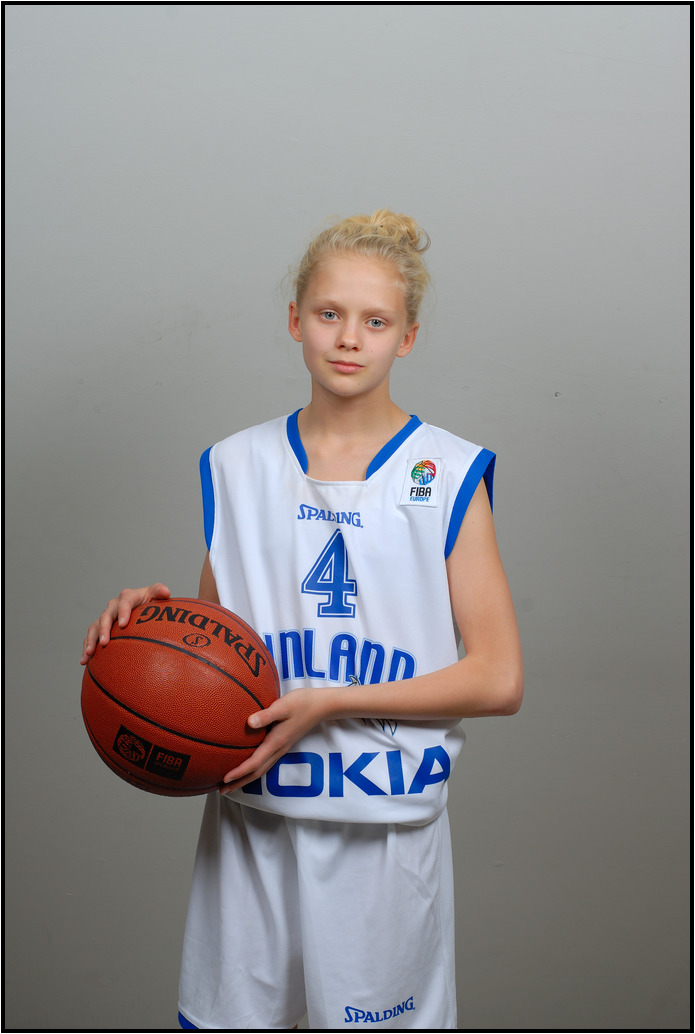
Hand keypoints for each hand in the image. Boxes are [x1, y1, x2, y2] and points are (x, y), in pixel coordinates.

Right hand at [80, 583, 170, 664]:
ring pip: (95, 627)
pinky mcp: (100, 627)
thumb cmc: (151, 602)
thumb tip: (166, 592)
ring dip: (91, 640)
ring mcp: (106, 617)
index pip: (124, 602)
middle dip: (104, 629)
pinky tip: (85, 661)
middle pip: (106, 616)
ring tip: (90, 653)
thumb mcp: (156, 595)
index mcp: (128, 597)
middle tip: (104, 643)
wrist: (142, 609)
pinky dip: (86, 648)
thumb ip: (160, 592)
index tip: (123, 625)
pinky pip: (91, 637)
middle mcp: (114, 605)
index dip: (123, 612)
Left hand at [220, 688, 334, 793]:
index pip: (254, 762)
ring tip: (231, 784)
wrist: (322, 706)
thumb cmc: (302, 703)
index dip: (239, 772)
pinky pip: (266, 762)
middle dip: (239, 782)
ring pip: (261, 769)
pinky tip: (248, 767)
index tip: (224, 779)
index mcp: (277, 742)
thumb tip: (249, 723)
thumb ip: (266, 715)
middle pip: (256, 772)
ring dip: (245, 778)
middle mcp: (279, 749)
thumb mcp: (284, 705)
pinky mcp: (283, 744)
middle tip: (222, 790)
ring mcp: (282, 748)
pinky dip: (254, 769)